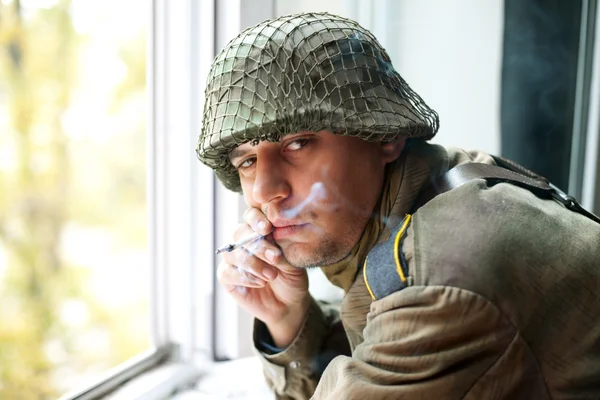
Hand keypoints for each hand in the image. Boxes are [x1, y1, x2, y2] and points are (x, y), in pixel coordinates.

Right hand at [217, 207, 309, 346]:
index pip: (251, 216)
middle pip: (240, 233)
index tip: (268, 229)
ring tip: (272, 275)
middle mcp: (243, 241)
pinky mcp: (227, 277)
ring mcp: (233, 258)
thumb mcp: (292, 262)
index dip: (256, 220)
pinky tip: (261, 283)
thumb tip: (271, 239)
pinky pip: (227, 272)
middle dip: (258, 246)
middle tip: (275, 257)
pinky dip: (245, 278)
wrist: (289, 304)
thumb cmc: (291, 277)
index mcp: (258, 230)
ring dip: (254, 264)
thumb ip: (281, 249)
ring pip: (233, 253)